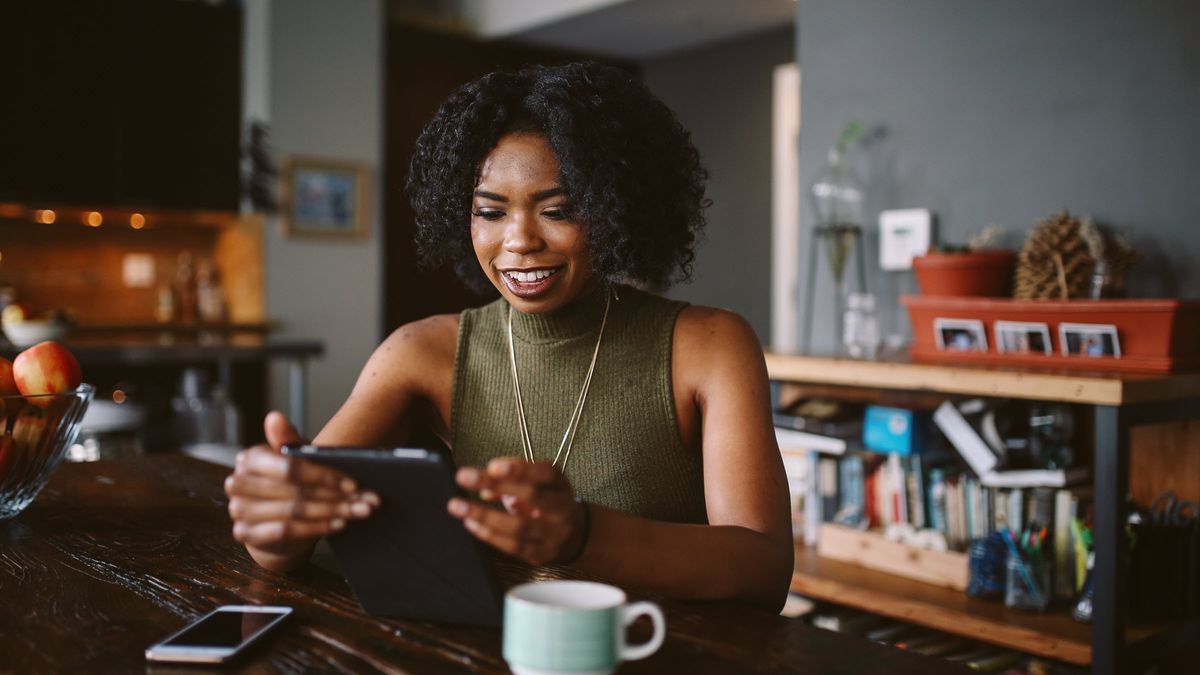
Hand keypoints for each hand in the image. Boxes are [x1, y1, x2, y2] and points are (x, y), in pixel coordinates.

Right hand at [224, 411, 378, 555]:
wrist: (273, 522)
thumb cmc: (289, 483)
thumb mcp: (295, 459)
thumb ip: (288, 441)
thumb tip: (274, 416)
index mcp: (249, 458)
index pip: (290, 468)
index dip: (323, 476)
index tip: (353, 483)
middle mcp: (237, 483)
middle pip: (295, 491)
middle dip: (335, 497)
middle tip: (366, 500)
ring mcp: (238, 510)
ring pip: (293, 512)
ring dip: (332, 512)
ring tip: (359, 511)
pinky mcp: (244, 533)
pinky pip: (285, 531)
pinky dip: (316, 528)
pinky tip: (338, 524)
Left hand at [447, 458, 586, 565]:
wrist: (577, 536)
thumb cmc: (550, 501)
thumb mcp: (542, 483)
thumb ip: (515, 477)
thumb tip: (484, 486)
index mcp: (561, 485)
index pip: (544, 473)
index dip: (519, 469)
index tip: (492, 465)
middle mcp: (561, 509)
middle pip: (531, 496)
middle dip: (496, 484)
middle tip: (463, 476)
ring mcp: (553, 535)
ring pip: (518, 526)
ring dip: (484, 515)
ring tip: (457, 505)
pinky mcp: (540, 554)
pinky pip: (512, 547)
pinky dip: (489, 535)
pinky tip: (470, 523)